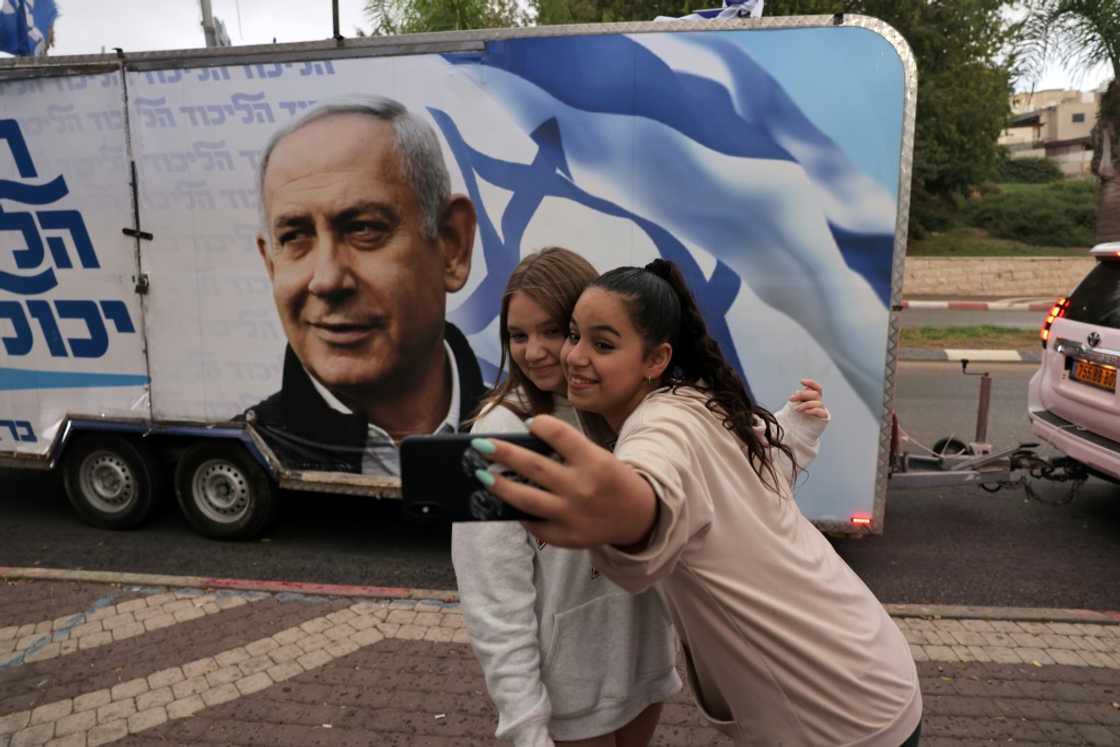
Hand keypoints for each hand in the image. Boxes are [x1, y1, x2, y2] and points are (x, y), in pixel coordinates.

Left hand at [470, 415, 657, 548]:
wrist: (640, 516)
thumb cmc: (611, 480)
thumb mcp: (599, 458)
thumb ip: (567, 452)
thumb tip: (522, 445)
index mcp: (594, 461)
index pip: (559, 434)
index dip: (540, 424)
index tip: (529, 423)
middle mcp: (582, 487)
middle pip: (533, 466)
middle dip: (502, 453)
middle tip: (479, 445)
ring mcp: (572, 515)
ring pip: (526, 499)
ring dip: (500, 485)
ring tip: (481, 475)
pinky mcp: (567, 537)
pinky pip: (535, 525)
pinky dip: (519, 513)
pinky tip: (507, 502)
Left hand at [789, 378, 828, 419]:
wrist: (798, 430)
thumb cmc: (797, 417)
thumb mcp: (795, 405)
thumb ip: (798, 398)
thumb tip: (797, 391)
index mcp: (813, 398)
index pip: (817, 388)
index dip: (811, 383)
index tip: (801, 381)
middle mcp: (818, 403)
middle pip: (815, 394)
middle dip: (802, 394)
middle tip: (791, 398)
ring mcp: (821, 410)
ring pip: (817, 403)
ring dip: (806, 404)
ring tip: (796, 409)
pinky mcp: (822, 418)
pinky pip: (821, 412)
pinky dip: (813, 410)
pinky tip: (806, 411)